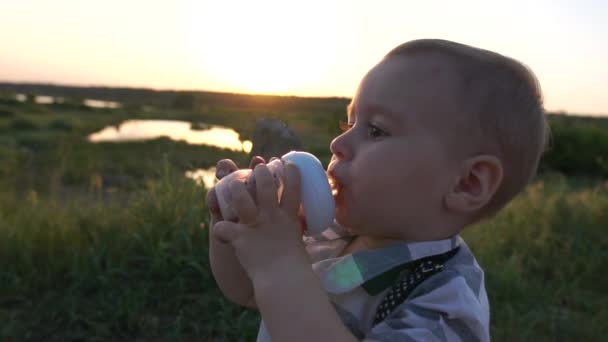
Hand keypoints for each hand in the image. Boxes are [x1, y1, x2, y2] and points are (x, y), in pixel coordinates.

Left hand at [211, 163, 309, 281]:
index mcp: (288, 218)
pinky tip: (219, 232)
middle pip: (265, 186)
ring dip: (235, 190)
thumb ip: (294, 231)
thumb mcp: (297, 242)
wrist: (284, 281)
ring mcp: (255, 226)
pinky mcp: (240, 238)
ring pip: (241, 199)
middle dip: (260, 173)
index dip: (292, 174)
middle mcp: (272, 217)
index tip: (289, 164)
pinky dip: (220, 231)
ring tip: (232, 184)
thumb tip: (299, 227)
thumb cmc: (295, 268)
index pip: (294, 189)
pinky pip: (223, 229)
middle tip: (258, 165)